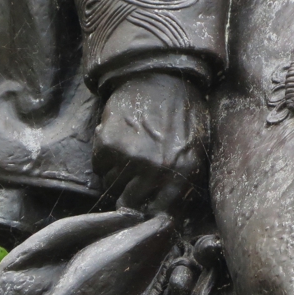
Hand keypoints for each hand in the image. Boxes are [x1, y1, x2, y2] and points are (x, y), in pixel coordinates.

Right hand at [93, 72, 208, 217]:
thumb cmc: (181, 116)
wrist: (160, 78)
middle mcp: (158, 170)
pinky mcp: (110, 145)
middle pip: (131, 204)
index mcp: (183, 174)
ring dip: (115, 176)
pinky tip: (116, 141)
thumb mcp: (195, 151)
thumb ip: (183, 182)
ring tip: (126, 155)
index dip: (148, 213)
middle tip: (127, 187)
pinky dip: (103, 157)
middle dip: (127, 198)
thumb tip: (165, 216)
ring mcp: (132, 158)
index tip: (143, 211)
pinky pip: (99, 166)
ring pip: (111, 186)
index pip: (160, 213)